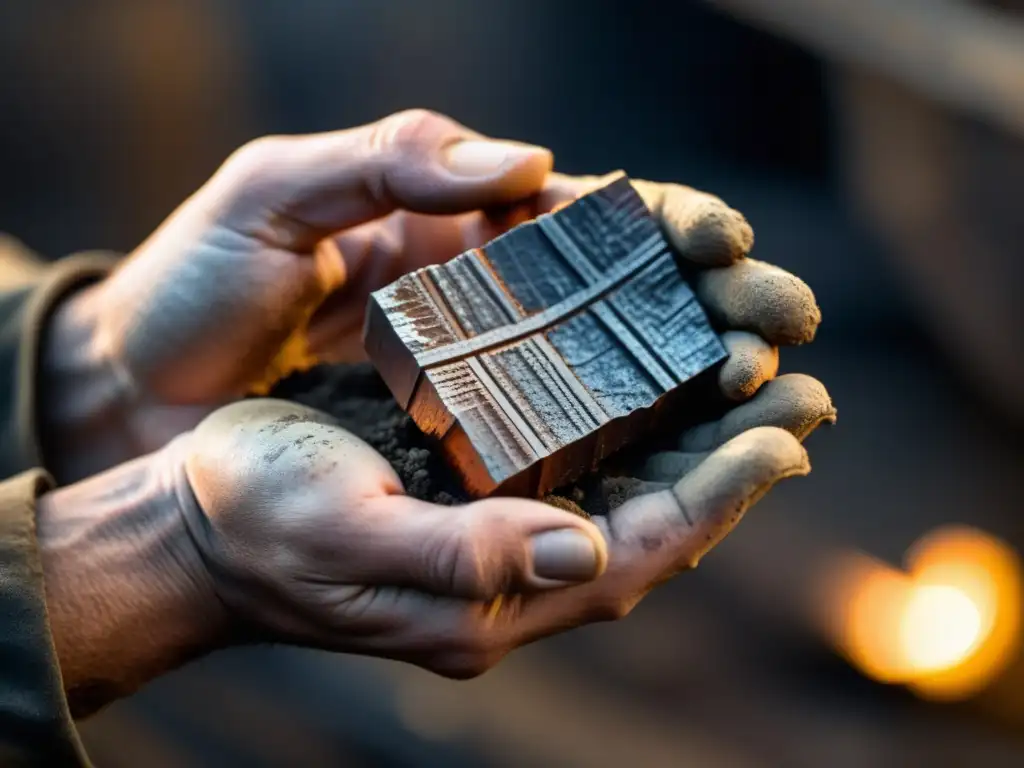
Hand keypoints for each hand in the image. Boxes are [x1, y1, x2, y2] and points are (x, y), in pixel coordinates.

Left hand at [43, 108, 827, 482]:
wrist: (139, 389)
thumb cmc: (197, 282)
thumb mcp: (274, 192)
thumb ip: (387, 157)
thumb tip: (527, 164)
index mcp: (455, 224)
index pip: (587, 213)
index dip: (665, 223)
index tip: (725, 243)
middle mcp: (484, 300)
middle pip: (624, 296)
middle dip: (712, 306)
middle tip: (781, 328)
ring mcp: (477, 376)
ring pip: (608, 374)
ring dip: (689, 383)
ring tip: (757, 391)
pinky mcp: (457, 444)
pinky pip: (556, 443)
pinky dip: (622, 447)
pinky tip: (679, 456)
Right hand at [179, 396, 825, 678]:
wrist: (195, 525)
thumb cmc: (258, 526)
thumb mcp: (346, 538)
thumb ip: (462, 557)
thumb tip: (585, 555)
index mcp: (493, 598)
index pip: (639, 550)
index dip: (717, 497)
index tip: (786, 436)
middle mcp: (513, 568)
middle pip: (649, 514)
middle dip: (729, 460)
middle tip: (802, 394)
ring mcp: (496, 528)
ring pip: (621, 481)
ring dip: (691, 432)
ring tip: (754, 372)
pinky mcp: (473, 485)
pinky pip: (572, 451)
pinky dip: (624, 411)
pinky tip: (650, 365)